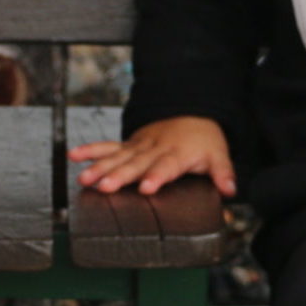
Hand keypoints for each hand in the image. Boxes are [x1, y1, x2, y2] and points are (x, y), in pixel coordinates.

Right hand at [67, 116, 235, 197]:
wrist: (190, 115)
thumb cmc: (204, 140)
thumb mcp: (219, 154)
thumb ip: (223, 173)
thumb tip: (231, 190)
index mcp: (177, 154)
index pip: (166, 166)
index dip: (156, 176)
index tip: (147, 187)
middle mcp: (155, 149)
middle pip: (136, 163)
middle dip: (120, 175)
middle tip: (105, 187)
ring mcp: (139, 146)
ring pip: (118, 157)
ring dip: (99, 166)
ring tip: (84, 178)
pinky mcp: (129, 145)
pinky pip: (107, 147)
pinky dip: (91, 150)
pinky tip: (75, 156)